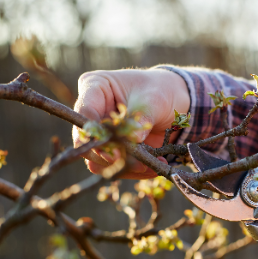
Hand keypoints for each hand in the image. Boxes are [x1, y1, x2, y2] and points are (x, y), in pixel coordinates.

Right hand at [73, 68, 189, 176]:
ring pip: (97, 161)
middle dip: (112, 157)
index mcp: (95, 87)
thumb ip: (142, 117)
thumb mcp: (154, 100)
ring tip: (149, 166)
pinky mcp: (111, 151)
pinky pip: (113, 168)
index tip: (114, 149)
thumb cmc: (160, 91)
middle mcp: (92, 112)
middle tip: (138, 163)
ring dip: (123, 168)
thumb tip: (134, 139)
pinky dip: (133, 171)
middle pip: (86, 142)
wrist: (173, 103)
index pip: (84, 112)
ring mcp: (100, 134)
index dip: (95, 134)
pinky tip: (152, 167)